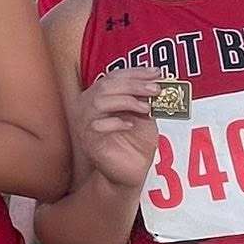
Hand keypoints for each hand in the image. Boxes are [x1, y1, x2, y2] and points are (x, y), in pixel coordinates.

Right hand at [71, 66, 162, 191]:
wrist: (131, 171)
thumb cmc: (136, 143)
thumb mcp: (144, 114)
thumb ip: (146, 98)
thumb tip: (157, 81)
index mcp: (100, 96)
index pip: (113, 76)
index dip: (135, 72)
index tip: (157, 72)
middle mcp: (88, 106)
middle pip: (106, 85)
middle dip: (133, 84)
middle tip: (155, 89)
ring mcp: (86, 124)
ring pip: (98, 101)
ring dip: (126, 100)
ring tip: (146, 108)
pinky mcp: (88, 141)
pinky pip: (96, 126)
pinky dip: (115, 122)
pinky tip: (130, 125)